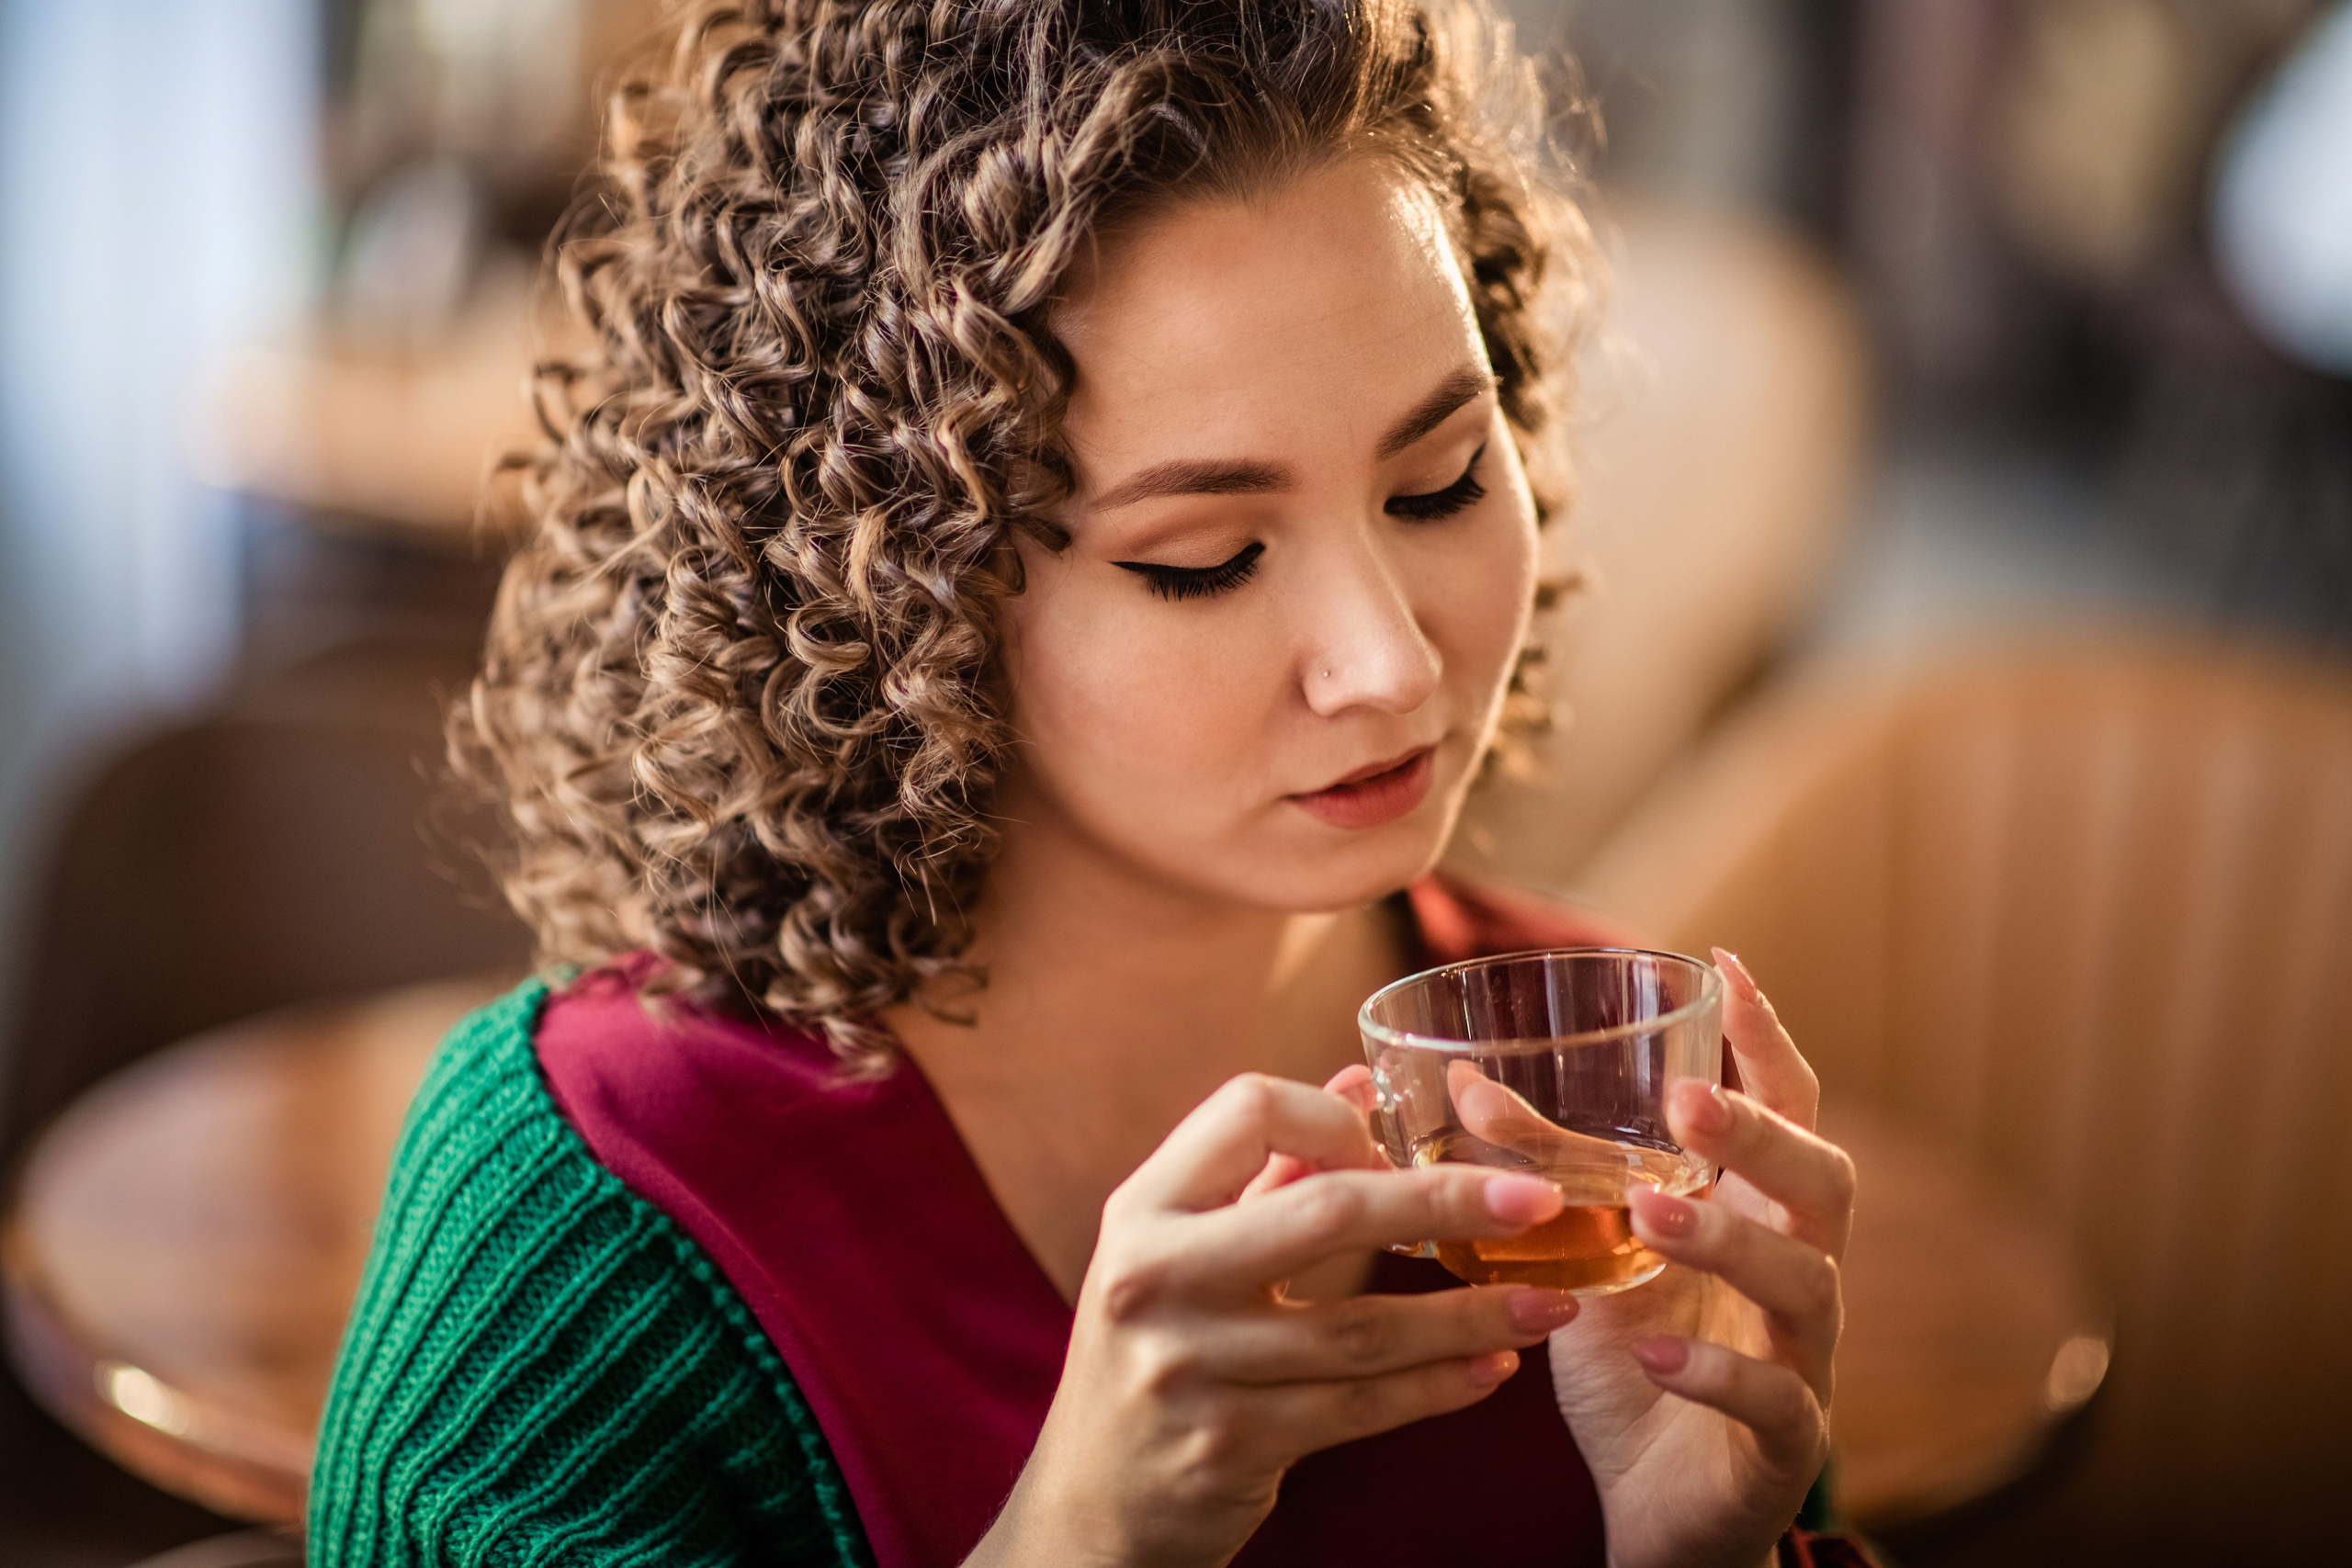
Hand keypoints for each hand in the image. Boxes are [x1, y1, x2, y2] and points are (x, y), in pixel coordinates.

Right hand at [968, 1072, 1584, 1567]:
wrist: (1092, 1502)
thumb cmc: (1153, 1353)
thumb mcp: (1177, 1252)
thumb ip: (1262, 1171)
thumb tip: (1358, 1082)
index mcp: (1143, 1209)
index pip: (1250, 1110)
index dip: (1335, 1114)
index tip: (1393, 1142)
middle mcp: (1157, 1278)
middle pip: (1327, 1212)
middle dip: (1448, 1199)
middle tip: (1537, 1199)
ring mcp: (1191, 1367)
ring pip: (1361, 1330)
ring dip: (1470, 1314)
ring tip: (1549, 1303)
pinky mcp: (1231, 1445)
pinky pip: (1360, 1408)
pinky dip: (1437, 1387)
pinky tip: (1492, 1369)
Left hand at [1545, 949, 1855, 1567]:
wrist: (1658, 1509)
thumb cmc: (1634, 1361)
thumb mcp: (1583, 1256)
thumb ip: (1545, 1173)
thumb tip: (1463, 1082)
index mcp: (1758, 1213)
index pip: (1789, 1110)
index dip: (1768, 1043)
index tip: (1727, 971)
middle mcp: (1798, 1270)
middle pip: (1824, 1182)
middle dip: (1762, 1136)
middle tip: (1688, 1104)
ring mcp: (1804, 1357)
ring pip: (1809, 1283)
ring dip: (1729, 1242)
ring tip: (1650, 1216)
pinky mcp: (1788, 1443)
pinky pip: (1777, 1400)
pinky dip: (1718, 1371)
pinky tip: (1656, 1354)